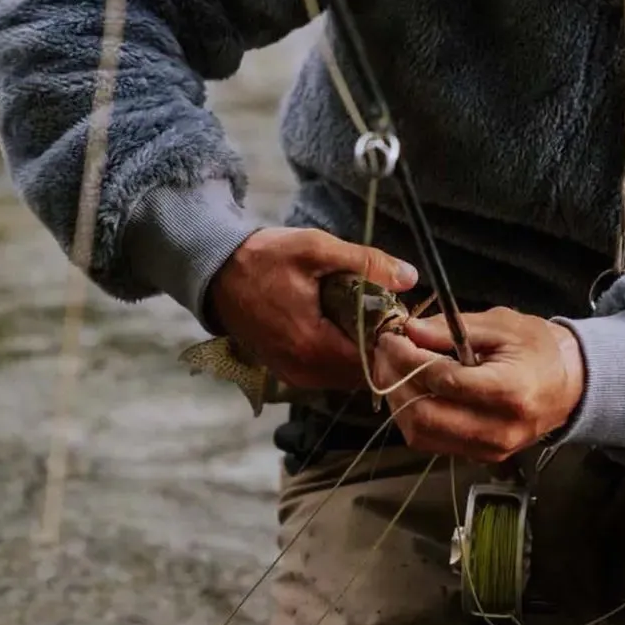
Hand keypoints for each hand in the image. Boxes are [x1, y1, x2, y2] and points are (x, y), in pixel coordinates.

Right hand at [207, 227, 417, 390]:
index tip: (401, 312)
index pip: (375, 360)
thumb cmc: (263, 257)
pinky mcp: (288, 371)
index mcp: (312, 347)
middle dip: (381, 345)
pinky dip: (344, 352)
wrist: (214, 270)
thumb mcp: (316, 248)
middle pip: (364, 372)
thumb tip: (410, 277)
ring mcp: (294, 376)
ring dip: (364, 350)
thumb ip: (366, 263)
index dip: (394, 338)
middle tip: (387, 309)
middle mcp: (304, 372)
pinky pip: (330, 371)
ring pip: (348, 374)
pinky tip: (345, 324)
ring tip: (367, 314)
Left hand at [372, 307, 585, 462]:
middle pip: (425, 414)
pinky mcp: (481, 457)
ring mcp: (489, 449)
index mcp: (509, 391)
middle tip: (384, 353)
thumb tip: (409, 331)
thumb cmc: (540, 347)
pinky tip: (409, 390)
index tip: (391, 337)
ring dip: (397, 402)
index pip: (443, 381)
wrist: (572, 384)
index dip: (408, 359)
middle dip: (394, 381)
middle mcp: (498, 429)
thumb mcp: (502, 325)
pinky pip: (432, 443)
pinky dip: (413, 416)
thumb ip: (453, 328)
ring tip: (391, 370)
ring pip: (422, 434)